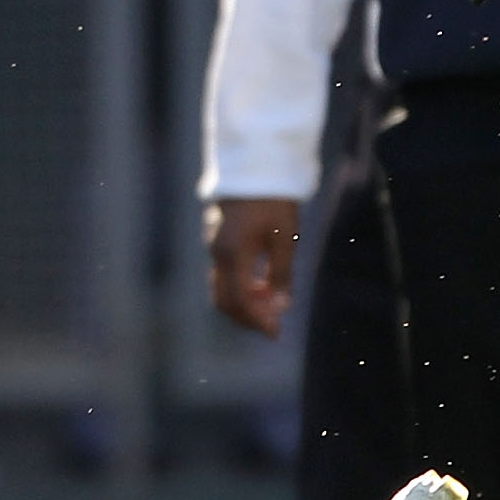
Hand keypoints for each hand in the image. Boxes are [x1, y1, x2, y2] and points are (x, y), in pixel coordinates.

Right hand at [207, 197, 299, 337]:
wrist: (255, 166)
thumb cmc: (273, 200)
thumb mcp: (285, 237)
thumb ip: (282, 274)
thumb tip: (281, 306)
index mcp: (233, 253)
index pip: (240, 301)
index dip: (257, 321)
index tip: (276, 333)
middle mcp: (218, 253)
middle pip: (225, 300)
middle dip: (248, 318)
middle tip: (272, 325)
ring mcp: (214, 246)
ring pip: (222, 289)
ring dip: (244, 304)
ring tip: (270, 304)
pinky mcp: (217, 241)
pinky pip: (223, 274)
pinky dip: (239, 288)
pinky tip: (261, 285)